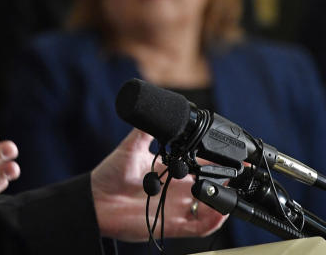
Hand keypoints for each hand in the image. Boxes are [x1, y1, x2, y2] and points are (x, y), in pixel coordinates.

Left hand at [91, 128, 225, 240]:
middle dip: (228, 181)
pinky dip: (213, 221)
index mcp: (173, 172)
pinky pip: (200, 227)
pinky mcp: (173, 226)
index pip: (204, 166)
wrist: (95, 200)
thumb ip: (146, 130)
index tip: (237, 156)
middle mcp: (179, 191)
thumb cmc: (110, 175)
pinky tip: (219, 211)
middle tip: (237, 173)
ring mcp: (178, 208)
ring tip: (228, 191)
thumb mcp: (131, 148)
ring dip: (223, 201)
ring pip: (211, 209)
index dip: (221, 162)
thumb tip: (156, 105)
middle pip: (212, 187)